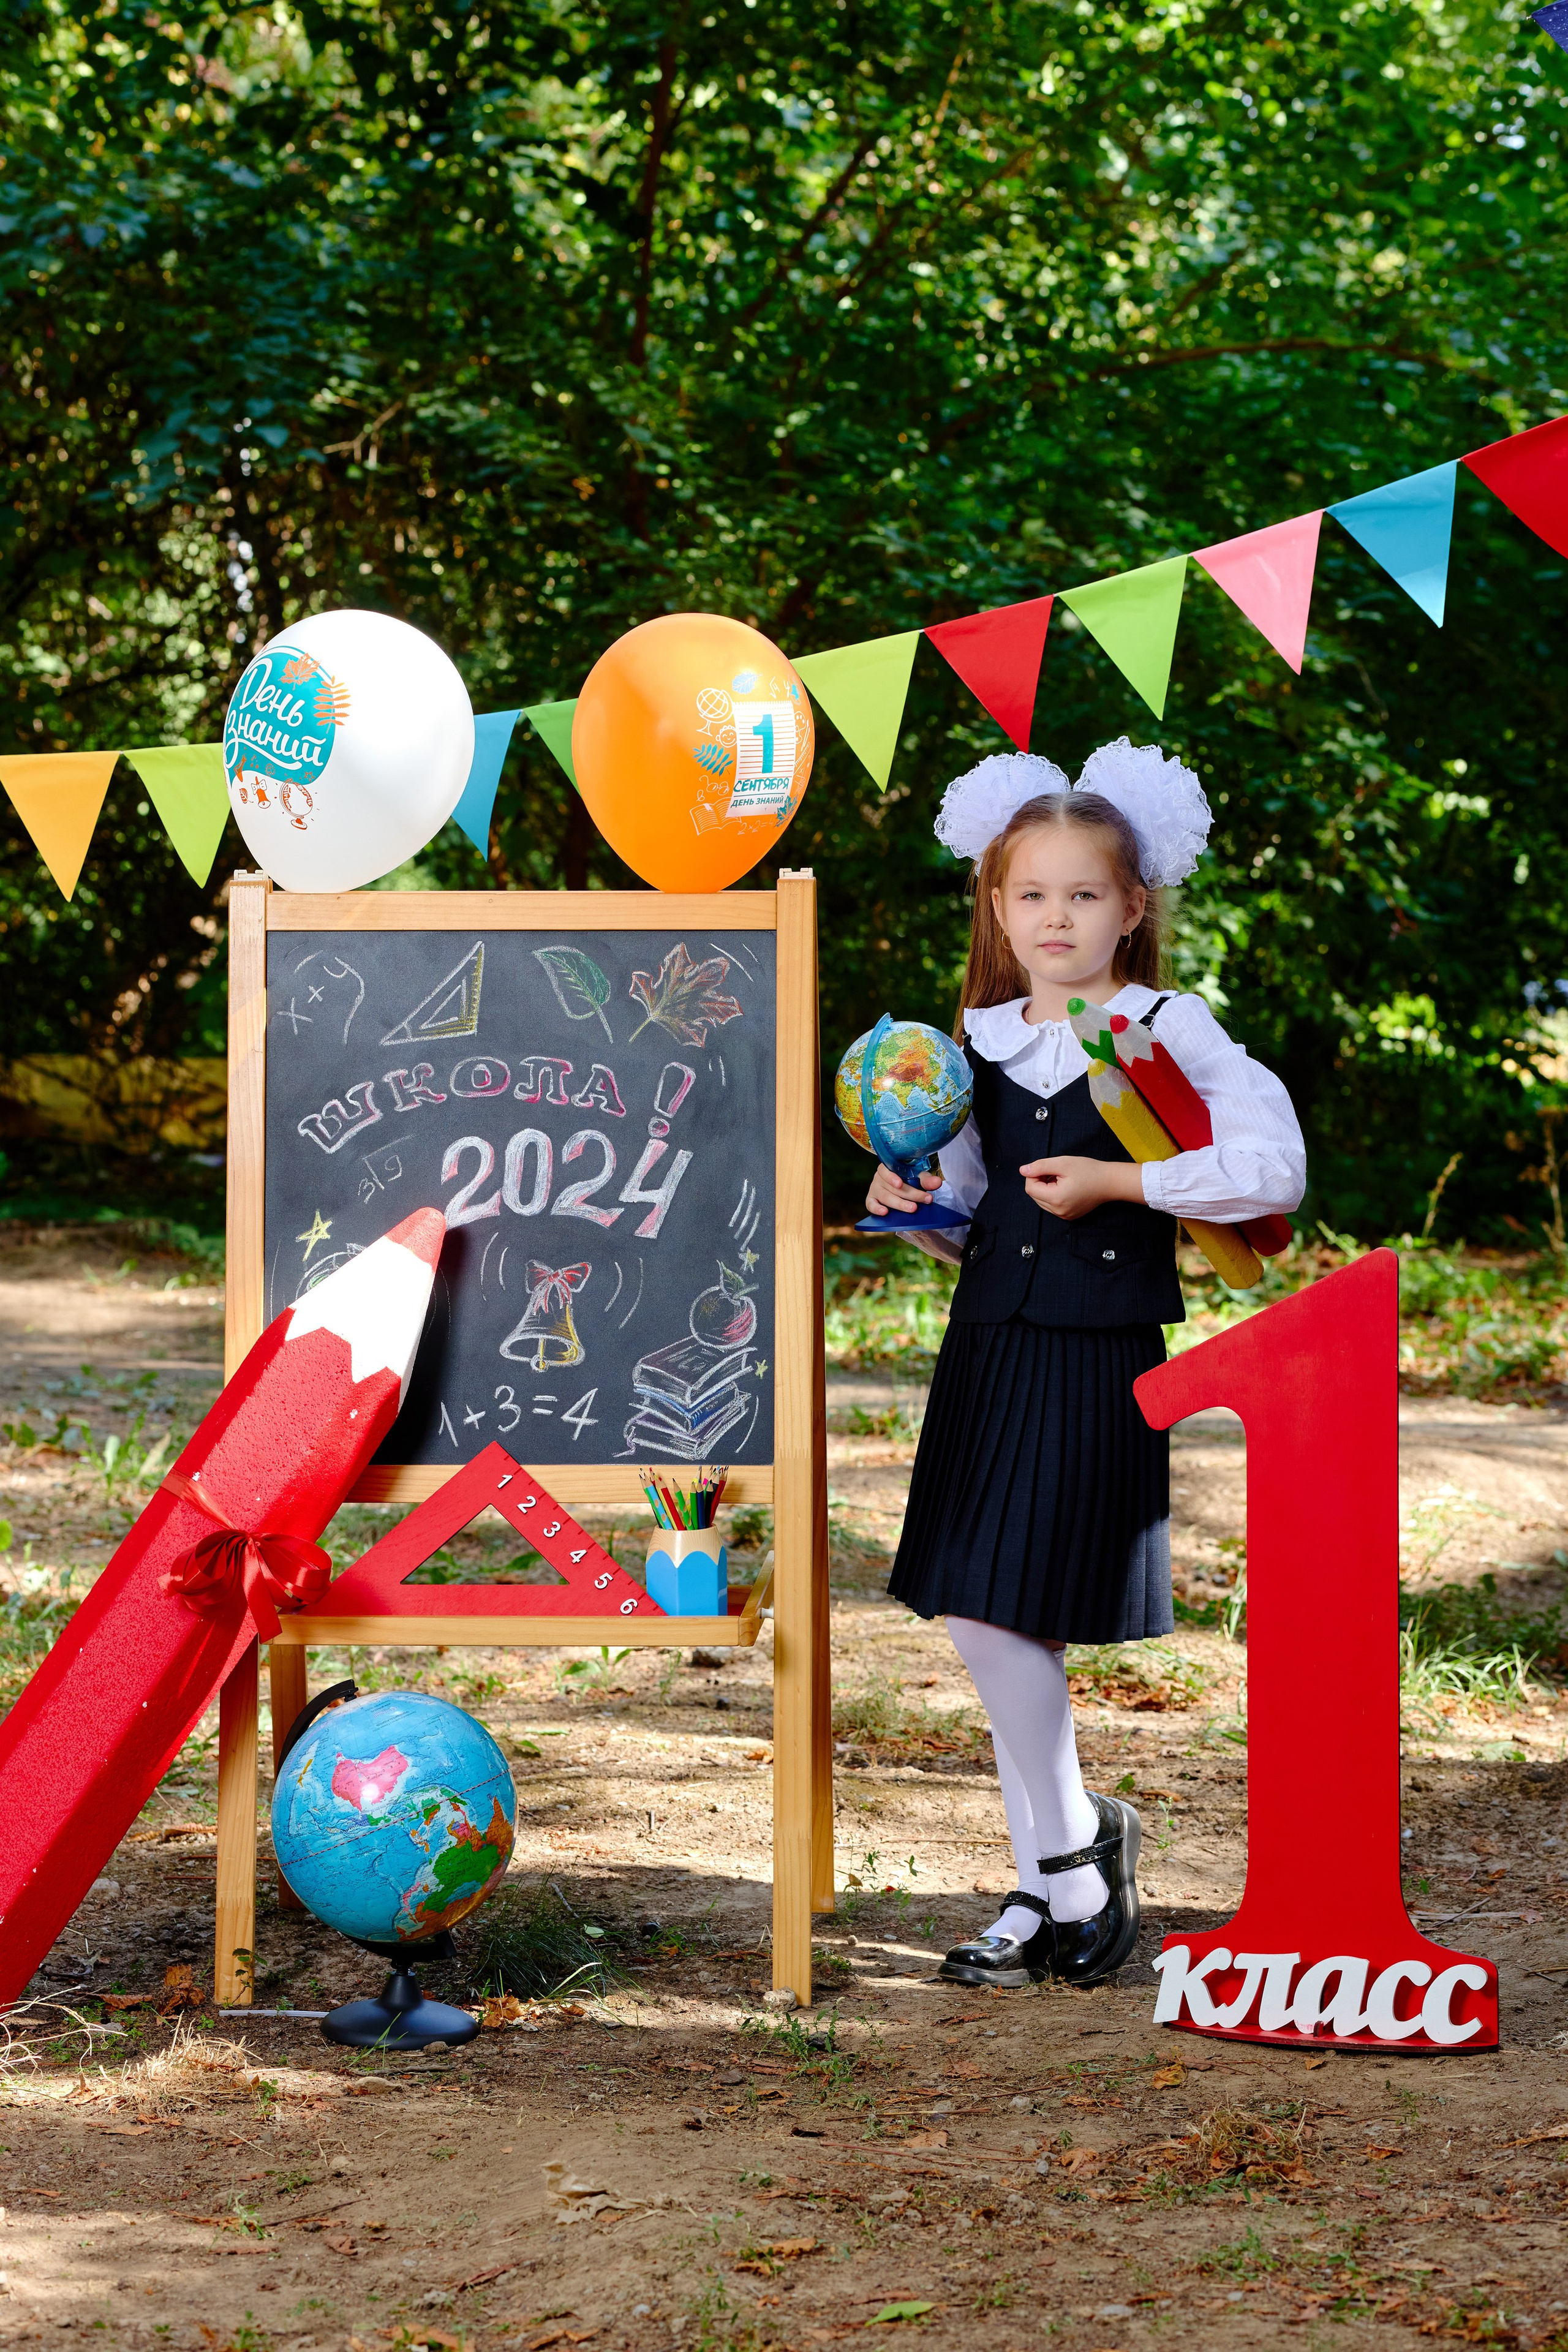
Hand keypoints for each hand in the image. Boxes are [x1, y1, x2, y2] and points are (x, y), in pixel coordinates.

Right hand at [865, 1163, 941, 1217]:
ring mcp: (875, 1189)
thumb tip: (937, 1182)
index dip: (891, 1177)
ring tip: (912, 1208)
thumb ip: (927, 1180)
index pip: (886, 1171)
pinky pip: (870, 1204)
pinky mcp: (872, 1200)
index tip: (900, 1184)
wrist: (904, 1185)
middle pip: (892, 1187)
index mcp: (888, 1167)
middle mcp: (879, 1177)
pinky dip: (876, 1209)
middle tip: (924, 1199)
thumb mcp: (919, 1176)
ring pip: (885, 1197)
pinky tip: (884, 1212)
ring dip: (899, 1203)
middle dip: (910, 1194)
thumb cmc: (910, 1178)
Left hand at [1021, 1155, 1145, 1220]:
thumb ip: (1040, 1166)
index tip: (1046, 1167)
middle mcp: (1059, 1211)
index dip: (1033, 1175)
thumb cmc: (1089, 1171)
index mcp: (1056, 1199)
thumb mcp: (1062, 1163)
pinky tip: (1066, 1186)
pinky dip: (1054, 1195)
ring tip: (1061, 1178)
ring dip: (1046, 1188)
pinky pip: (1052, 1205)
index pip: (1030, 1188)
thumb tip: (1022, 1170)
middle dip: (1040, 1181)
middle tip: (1055, 1171)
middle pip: (1035, 1195)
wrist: (1110, 1182)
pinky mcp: (1069, 1216)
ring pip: (1042, 1201)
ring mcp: (1064, 1216)